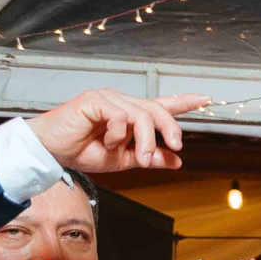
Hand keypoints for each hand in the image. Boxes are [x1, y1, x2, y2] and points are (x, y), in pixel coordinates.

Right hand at [26, 89, 209, 173]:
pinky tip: (105, 142)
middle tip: (176, 147)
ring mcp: (109, 99)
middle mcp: (122, 102)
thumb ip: (150, 157)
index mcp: (131, 115)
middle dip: (171, 129)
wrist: (53, 152)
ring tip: (139, 156)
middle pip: (158, 109)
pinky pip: (121, 116)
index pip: (162, 104)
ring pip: (142, 115)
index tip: (207, 98)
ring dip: (145, 140)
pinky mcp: (95, 100)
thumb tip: (177, 160)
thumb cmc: (83, 151)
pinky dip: (118, 135)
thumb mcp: (124, 160)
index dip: (184, 101)